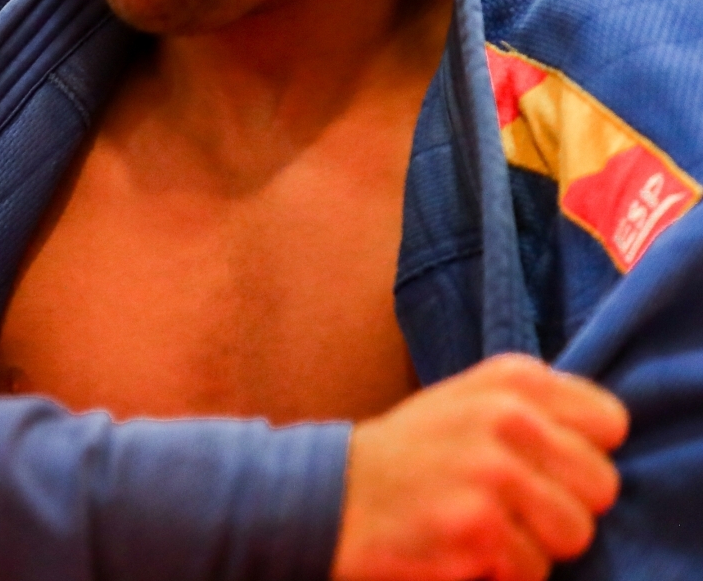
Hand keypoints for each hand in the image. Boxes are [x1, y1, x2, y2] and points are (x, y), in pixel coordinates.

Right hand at [333, 353, 627, 580]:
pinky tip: (461, 547)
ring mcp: (492, 471)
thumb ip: (535, 407)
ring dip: (533, 544)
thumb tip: (605, 435)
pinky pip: (533, 569)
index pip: (609, 422)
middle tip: (507, 504)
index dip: (581, 453)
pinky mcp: (478, 526)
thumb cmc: (410, 455)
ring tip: (484, 526)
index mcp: (511, 379)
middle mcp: (506, 416)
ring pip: (575, 533)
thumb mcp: (468, 401)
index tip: (539, 463)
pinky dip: (501, 571)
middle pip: (601, 485)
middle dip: (561, 506)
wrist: (331, 495)